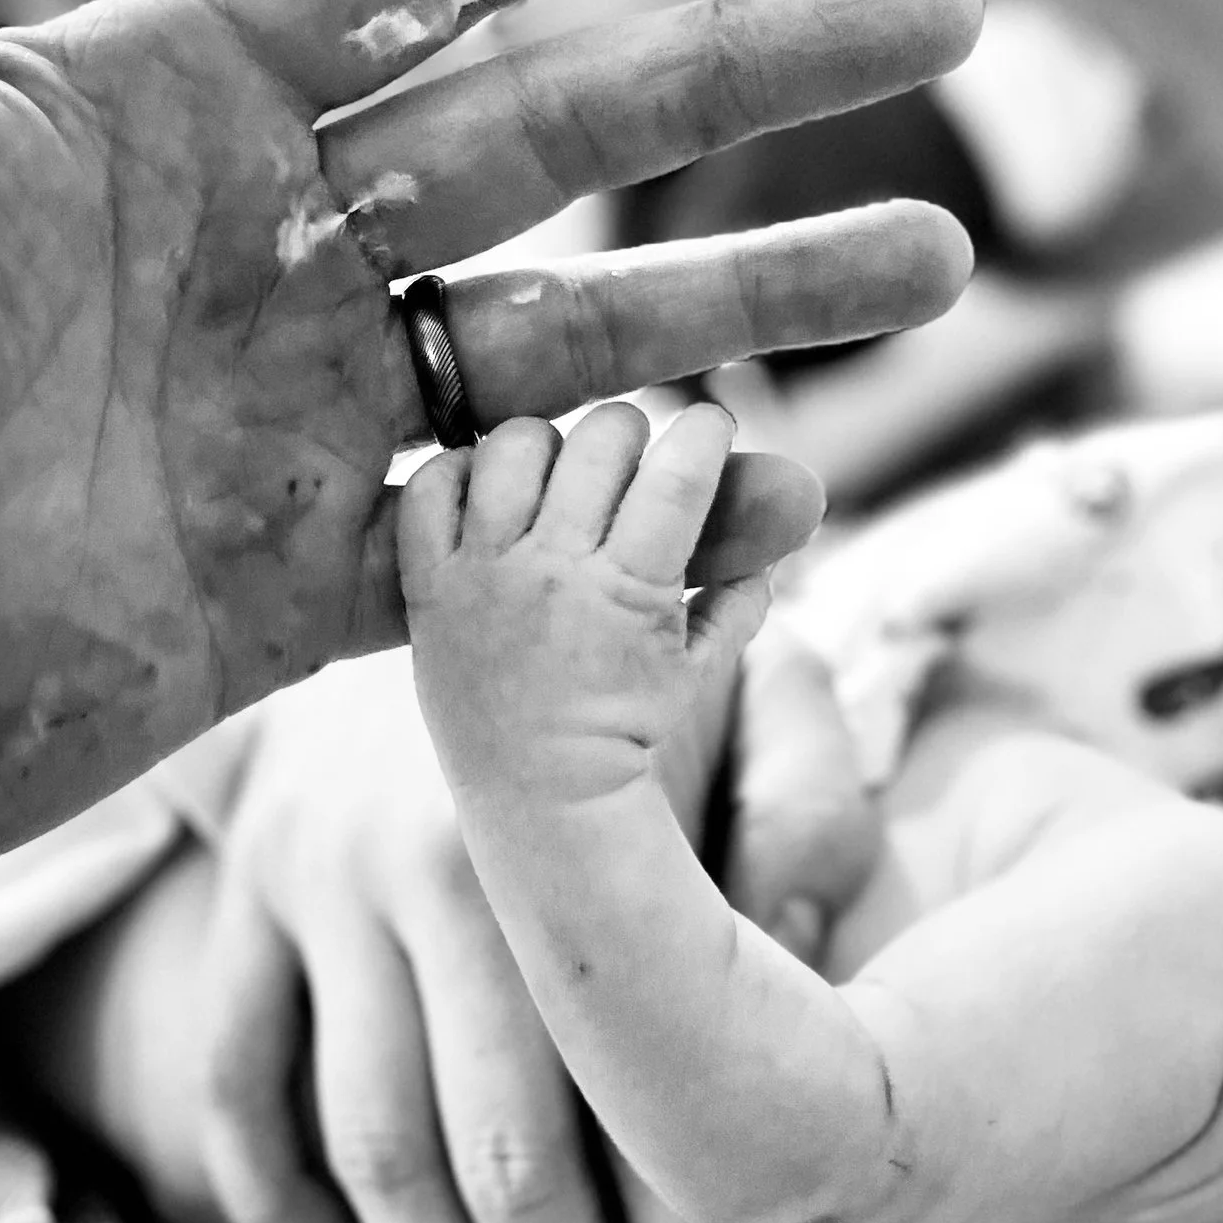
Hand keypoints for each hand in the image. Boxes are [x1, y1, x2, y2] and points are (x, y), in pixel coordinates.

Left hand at [0, 0, 978, 927]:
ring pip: (574, 331)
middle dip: (756, 67)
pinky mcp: (287, 590)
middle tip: (953, 1)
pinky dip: (644, 522)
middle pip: (564, 127)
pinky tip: (780, 494)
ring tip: (944, 256)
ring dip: (755, 294)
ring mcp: (285, 413)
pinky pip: (510, 537)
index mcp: (165, 90)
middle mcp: (256, 234)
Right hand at [22, 650, 765, 1222]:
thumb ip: (802, 787)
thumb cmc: (618, 646)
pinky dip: (281, 1212)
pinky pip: (234, 1086)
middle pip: (488, 1161)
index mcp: (552, 831)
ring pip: (364, 1154)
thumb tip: (819, 926)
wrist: (429, 546)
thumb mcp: (733, 677)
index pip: (620, 1099)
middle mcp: (420, 865)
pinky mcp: (238, 889)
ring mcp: (313, 879)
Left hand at [402, 405, 764, 813]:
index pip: (679, 473)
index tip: (711, 427)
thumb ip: (742, 588)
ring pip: (515, 447)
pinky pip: (434, 488)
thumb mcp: (698, 663)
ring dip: (548, 445)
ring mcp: (485, 576)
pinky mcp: (430, 586)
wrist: (538, 796)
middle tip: (632, 461)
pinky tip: (490, 492)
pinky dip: (461, 471)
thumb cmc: (627, 726)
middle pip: (601, 441)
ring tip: (557, 476)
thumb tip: (792, 513)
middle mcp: (552, 573)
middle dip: (632, 434)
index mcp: (628, 591)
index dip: (706, 432)